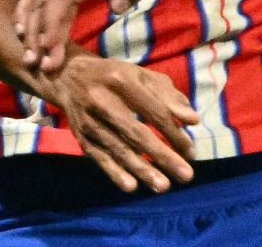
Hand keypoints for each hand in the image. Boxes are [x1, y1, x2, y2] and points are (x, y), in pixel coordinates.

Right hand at [37, 53, 198, 193]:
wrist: (69, 78)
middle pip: (137, 133)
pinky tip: (131, 187)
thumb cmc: (115, 76)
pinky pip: (100, 158)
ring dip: (143, 170)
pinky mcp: (81, 137)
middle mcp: (104, 101)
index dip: (174, 132)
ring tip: (164, 186)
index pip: (154, 111)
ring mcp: (90, 121)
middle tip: (186, 175)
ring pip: (119, 149)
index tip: (191, 152)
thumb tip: (192, 120)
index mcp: (124, 80)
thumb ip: (168, 96)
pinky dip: (115, 173)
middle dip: (163, 156)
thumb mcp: (142, 76)